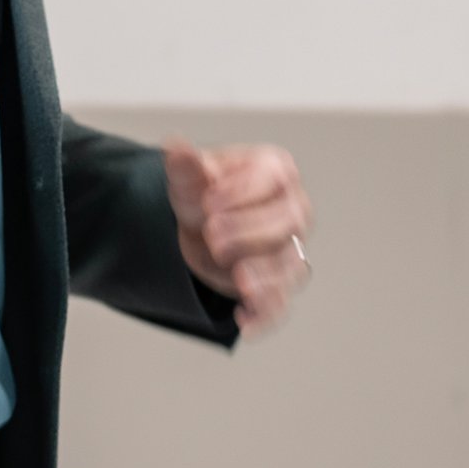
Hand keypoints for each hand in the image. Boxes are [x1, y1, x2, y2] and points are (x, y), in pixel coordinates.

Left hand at [162, 140, 313, 337]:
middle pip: (290, 223)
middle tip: (212, 234)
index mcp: (276, 174)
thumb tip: (175, 146)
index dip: (243, 192)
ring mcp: (289, 251)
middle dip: (250, 230)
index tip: (209, 201)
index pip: (275, 180)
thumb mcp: (190, 178)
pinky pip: (280, 306)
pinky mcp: (277, 286)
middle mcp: (293, 212)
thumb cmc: (204, 195)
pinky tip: (244, 321)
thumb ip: (186, 165)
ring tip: (239, 278)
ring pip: (292, 266)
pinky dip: (264, 316)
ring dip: (265, 275)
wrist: (198, 228)